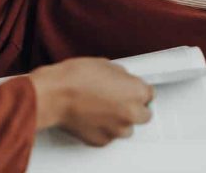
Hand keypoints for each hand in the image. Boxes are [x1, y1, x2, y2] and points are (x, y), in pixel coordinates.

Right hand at [28, 57, 153, 145]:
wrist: (55, 94)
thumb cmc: (75, 77)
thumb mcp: (105, 65)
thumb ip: (121, 77)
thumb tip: (122, 81)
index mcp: (136, 92)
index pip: (149, 94)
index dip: (137, 91)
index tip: (130, 90)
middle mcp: (131, 113)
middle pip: (144, 115)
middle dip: (133, 107)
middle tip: (118, 100)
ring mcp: (117, 129)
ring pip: (126, 128)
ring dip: (118, 120)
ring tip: (101, 109)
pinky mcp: (103, 140)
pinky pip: (109, 135)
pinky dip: (103, 128)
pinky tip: (92, 116)